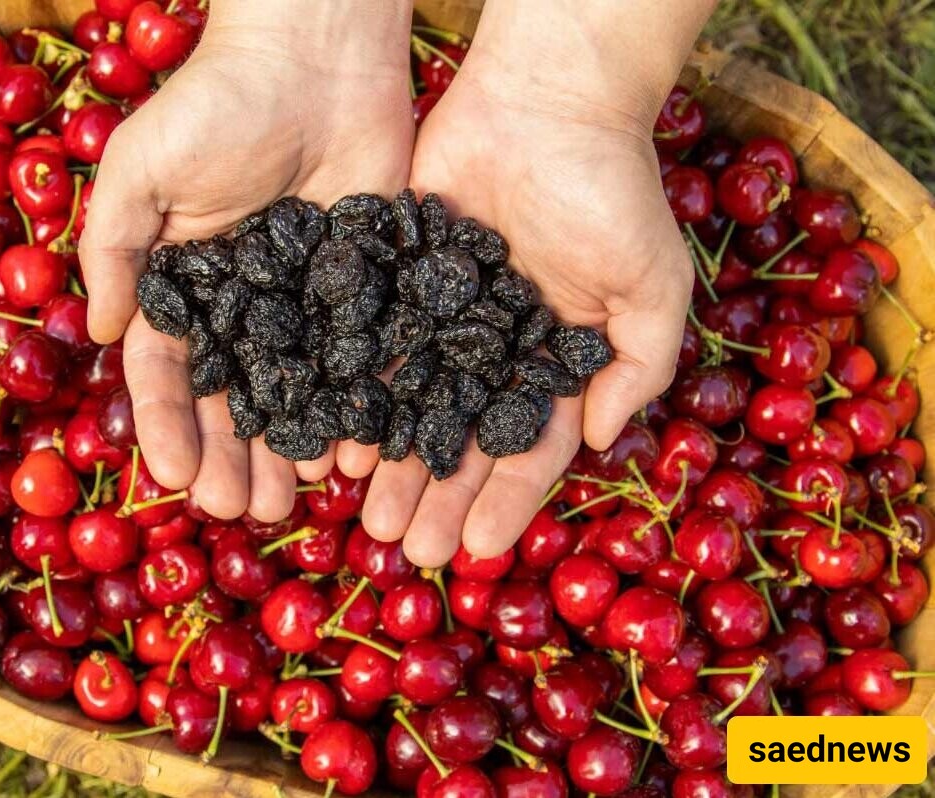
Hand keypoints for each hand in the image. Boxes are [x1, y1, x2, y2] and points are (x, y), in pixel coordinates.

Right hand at [81, 2, 414, 521]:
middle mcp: (246, 306)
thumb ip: (113, 249)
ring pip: (299, 394)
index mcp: (187, 285)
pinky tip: (355, 453)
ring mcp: (308, 304)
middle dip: (235, 457)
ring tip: (295, 500)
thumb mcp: (141, 169)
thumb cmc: (218, 102)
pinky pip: (359, 362)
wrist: (318, 55)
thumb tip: (105, 331)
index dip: (169, 427)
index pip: (170, 372)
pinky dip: (356, 410)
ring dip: (292, 449)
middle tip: (243, 510)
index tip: (174, 478)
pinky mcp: (365, 292)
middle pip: (237, 399)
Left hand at [350, 17, 695, 567]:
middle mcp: (493, 352)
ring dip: (393, 465)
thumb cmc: (611, 190)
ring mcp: (442, 320)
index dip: (506, 502)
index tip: (479, 550)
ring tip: (367, 515)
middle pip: (461, 441)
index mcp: (551, 362)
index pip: (527, 449)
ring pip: (410, 408)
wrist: (546, 99)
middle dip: (438, 497)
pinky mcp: (397, 280)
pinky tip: (339, 441)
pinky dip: (357, 397)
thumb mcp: (651, 285)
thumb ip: (639, 366)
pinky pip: (373, 349)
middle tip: (409, 550)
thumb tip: (600, 440)